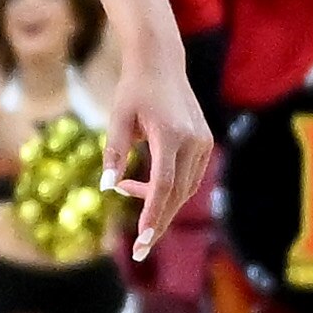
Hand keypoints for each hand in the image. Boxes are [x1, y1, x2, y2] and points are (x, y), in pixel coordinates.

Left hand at [102, 36, 212, 259]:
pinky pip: (189, 177)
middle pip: (177, 194)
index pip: (163, 185)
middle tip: (139, 249)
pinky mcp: (204, 142)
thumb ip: (114, 152)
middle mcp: (193, 141)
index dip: (152, 214)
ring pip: (185, 189)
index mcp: (170, 135)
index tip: (142, 240)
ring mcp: (203, 142)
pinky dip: (170, 190)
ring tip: (132, 202)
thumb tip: (108, 188)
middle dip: (158, 222)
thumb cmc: (134, 89)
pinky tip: (146, 188)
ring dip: (161, 204)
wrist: (160, 63)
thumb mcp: (118, 118)